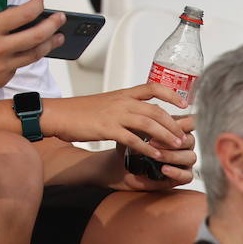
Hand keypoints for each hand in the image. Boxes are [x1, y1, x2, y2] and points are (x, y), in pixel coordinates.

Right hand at [0, 0, 64, 93]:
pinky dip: (25, 56)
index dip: (36, 6)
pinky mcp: (0, 79)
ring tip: (58, 37)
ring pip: (34, 55)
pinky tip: (29, 50)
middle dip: (53, 25)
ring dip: (50, 45)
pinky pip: (18, 66)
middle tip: (61, 19)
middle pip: (37, 37)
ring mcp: (0, 67)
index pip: (23, 15)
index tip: (39, 1)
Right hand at [43, 83, 189, 157]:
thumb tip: (146, 116)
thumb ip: (128, 108)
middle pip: (157, 110)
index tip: (184, 104)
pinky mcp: (107, 129)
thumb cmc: (82, 111)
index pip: (153, 87)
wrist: (57, 114)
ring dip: (166, 136)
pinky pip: (133, 139)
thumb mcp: (109, 104)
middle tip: (185, 136)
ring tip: (177, 146)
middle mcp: (123, 102)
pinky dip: (147, 148)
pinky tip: (157, 155)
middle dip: (174, 124)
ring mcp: (115, 115)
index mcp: (124, 94)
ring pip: (149, 124)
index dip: (171, 94)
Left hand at [113, 114, 197, 189]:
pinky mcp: (180, 177)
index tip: (175, 123)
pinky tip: (164, 169)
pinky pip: (186, 176)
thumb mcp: (137, 130)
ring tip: (157, 156)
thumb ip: (149, 121)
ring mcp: (183, 161)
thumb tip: (156, 108)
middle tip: (154, 141)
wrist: (121, 165)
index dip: (186, 123)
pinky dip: (176, 172)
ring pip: (190, 157)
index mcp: (176, 130)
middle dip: (173, 140)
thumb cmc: (130, 145)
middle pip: (191, 140)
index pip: (191, 123)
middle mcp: (184, 145)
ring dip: (172, 155)